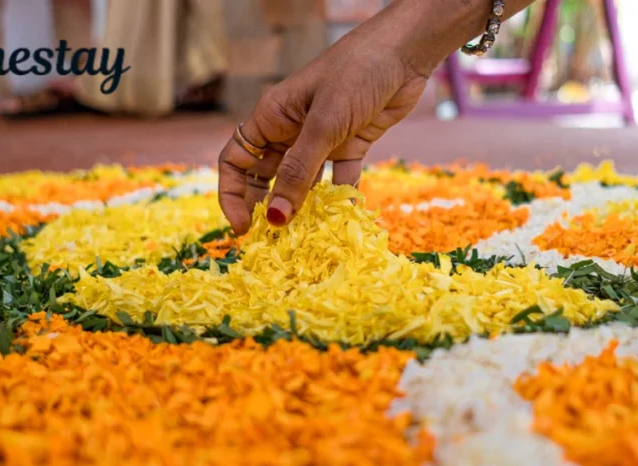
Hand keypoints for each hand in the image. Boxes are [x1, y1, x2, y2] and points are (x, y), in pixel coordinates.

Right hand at [217, 26, 429, 234]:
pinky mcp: (350, 145)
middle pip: (265, 178)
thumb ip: (299, 172)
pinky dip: (340, 199)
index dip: (232, 195)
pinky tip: (343, 221)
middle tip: (272, 242)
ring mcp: (320, 140)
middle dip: (265, 208)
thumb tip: (276, 218)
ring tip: (304, 239)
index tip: (243, 227)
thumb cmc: (356, 73)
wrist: (405, 51)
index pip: (235, 161)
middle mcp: (290, 131)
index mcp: (270, 118)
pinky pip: (339, 180)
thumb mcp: (324, 125)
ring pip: (301, 183)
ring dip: (302, 209)